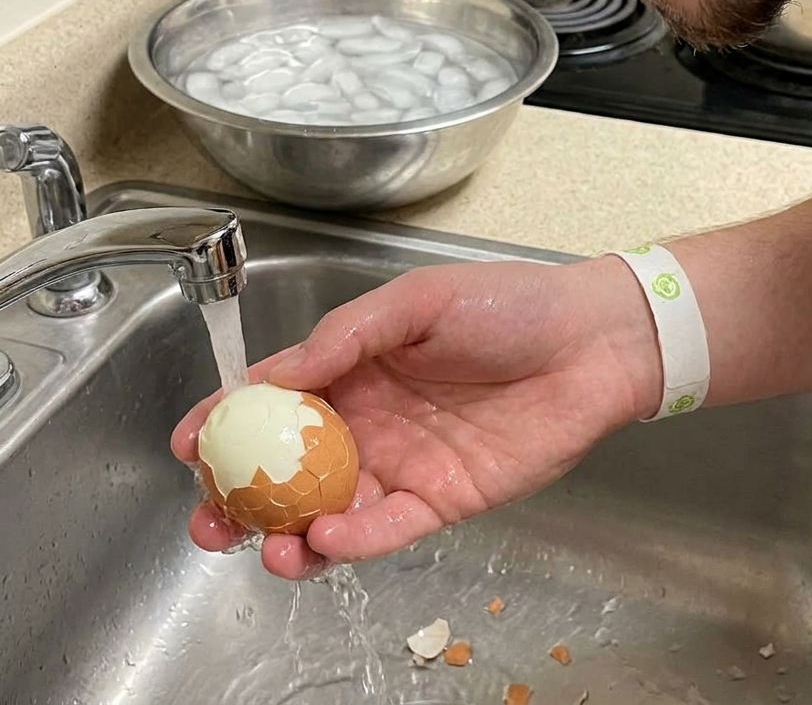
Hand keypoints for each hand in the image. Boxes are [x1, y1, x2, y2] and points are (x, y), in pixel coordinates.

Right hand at [171, 255, 661, 578]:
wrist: (590, 341)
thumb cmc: (507, 305)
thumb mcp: (416, 301)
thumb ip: (344, 337)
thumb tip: (274, 374)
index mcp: (357, 366)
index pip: (278, 398)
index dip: (228, 420)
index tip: (187, 442)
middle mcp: (371, 419)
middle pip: (290, 467)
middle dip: (243, 496)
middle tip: (209, 519)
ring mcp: (404, 463)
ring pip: (330, 508)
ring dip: (290, 532)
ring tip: (265, 544)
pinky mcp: (443, 499)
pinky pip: (388, 528)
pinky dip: (354, 539)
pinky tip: (327, 538)